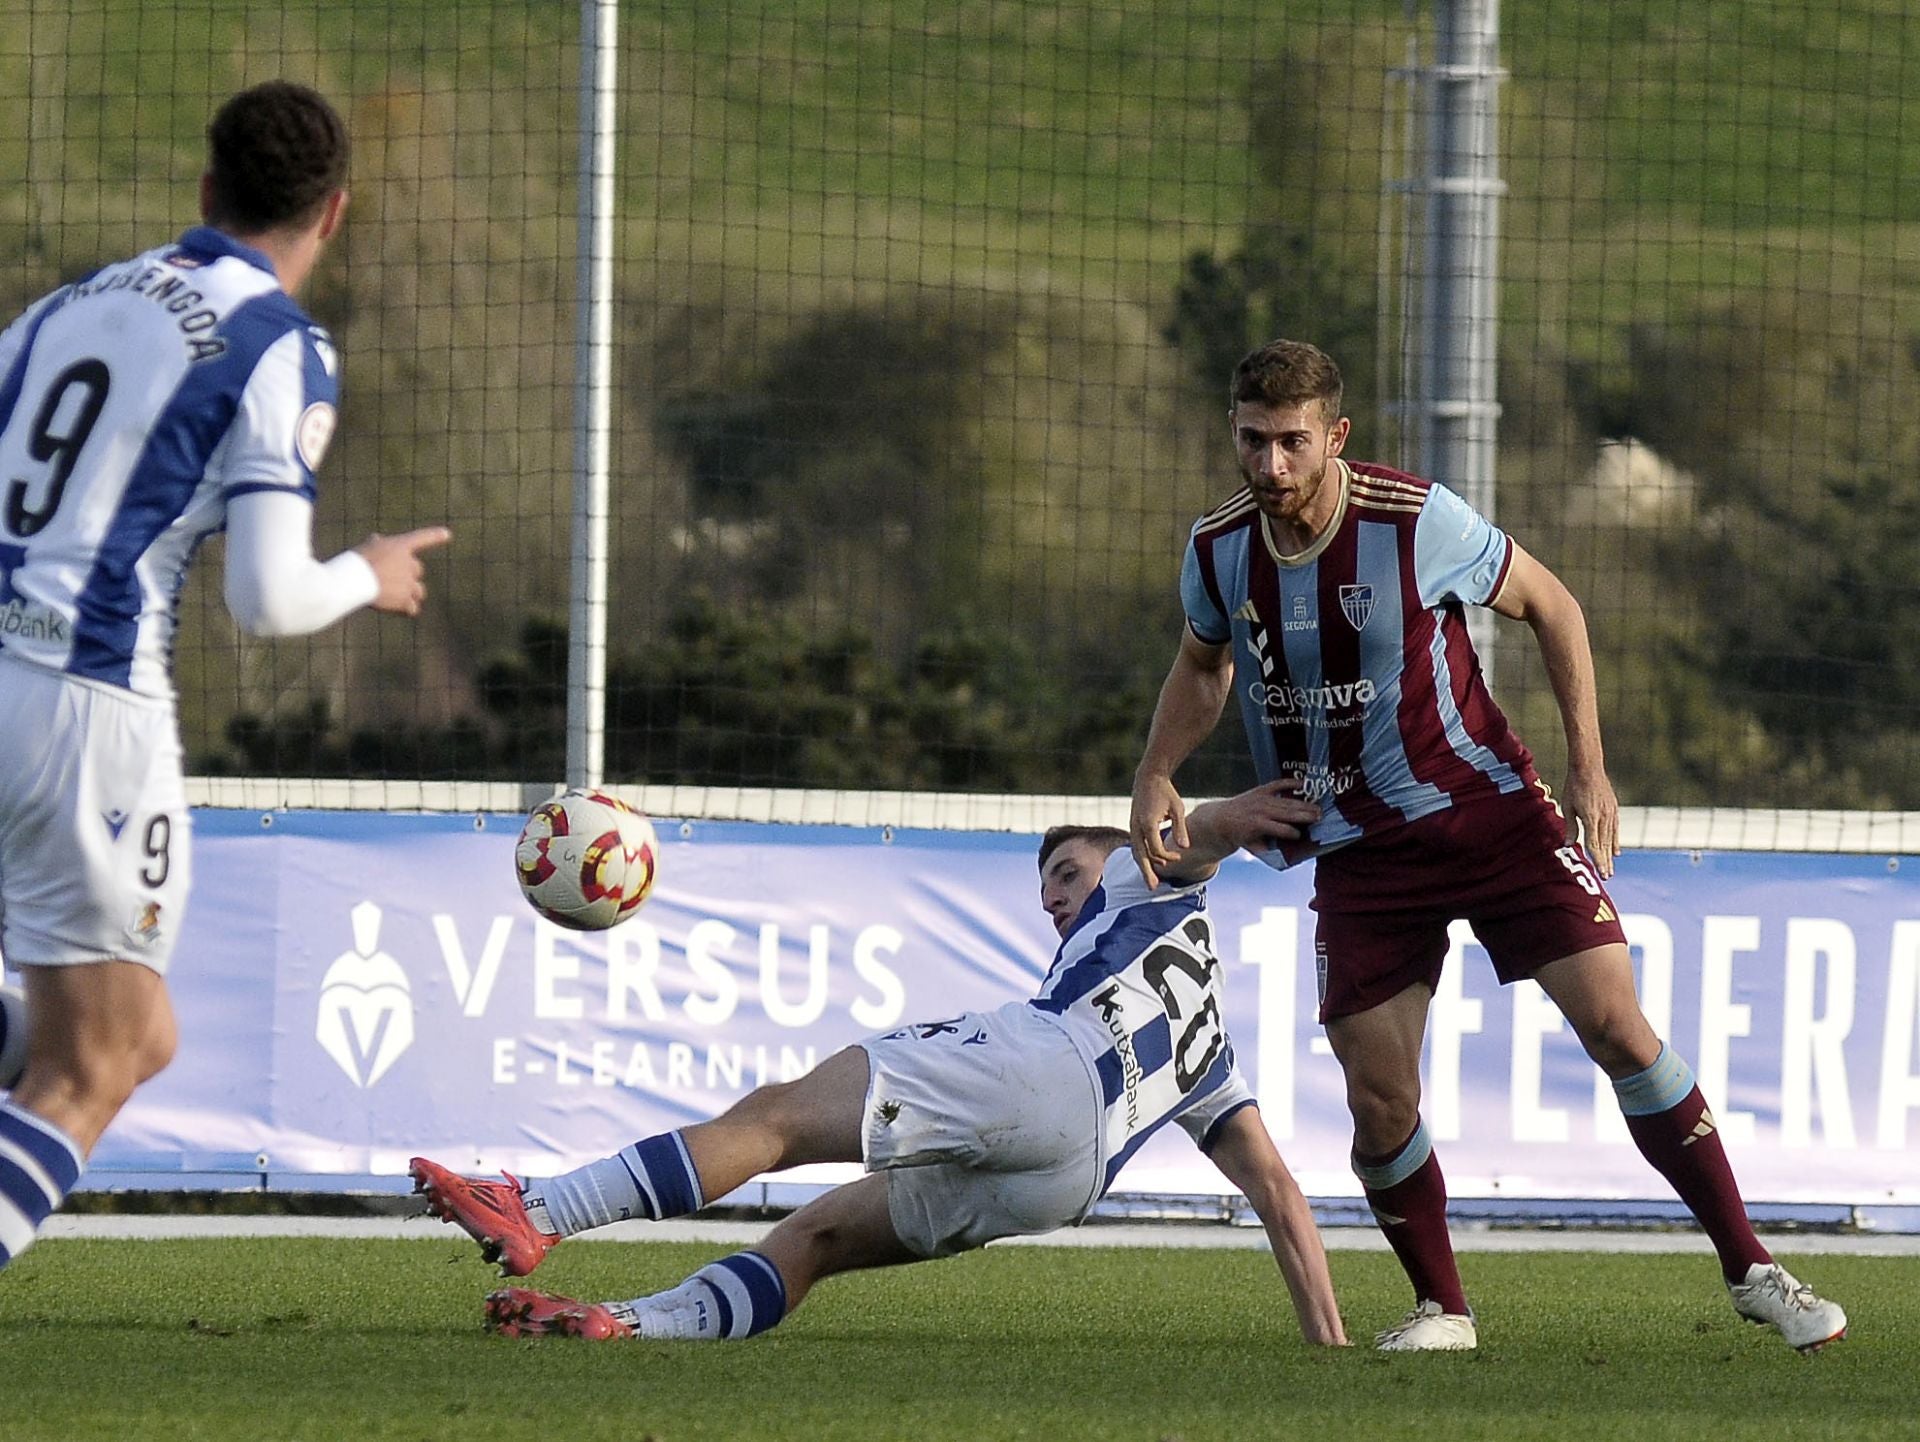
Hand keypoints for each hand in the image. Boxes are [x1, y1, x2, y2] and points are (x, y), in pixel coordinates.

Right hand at [356, 526, 452, 616]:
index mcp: (401, 546)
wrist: (355, 580)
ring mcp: (409, 582)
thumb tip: (378, 540)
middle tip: (391, 578)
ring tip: (397, 595)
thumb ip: (377, 544)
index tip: (447, 534)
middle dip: (409, 574)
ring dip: (412, 593)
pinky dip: (409, 609)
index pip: (422, 538)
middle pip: (418, 570)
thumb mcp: (367, 547)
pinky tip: (402, 610)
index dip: (435, 536)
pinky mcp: (405, 599)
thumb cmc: (357, 561)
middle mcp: (409, 563)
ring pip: (419, 590)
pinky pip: (413, 608)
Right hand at [1129, 770, 1188, 888]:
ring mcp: (1133, 827)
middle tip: (1153, 888)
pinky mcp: (1133, 826)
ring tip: (1150, 883)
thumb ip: (1180, 828)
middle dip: (1147, 872)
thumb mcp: (1177, 808)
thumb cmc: (1165, 792)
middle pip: (1140, 855)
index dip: (1167, 856)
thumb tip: (1184, 848)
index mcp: (1147, 823)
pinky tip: (1148, 867)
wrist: (1148, 777)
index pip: (1155, 849)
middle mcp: (1136, 827)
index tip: (1179, 856)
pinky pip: (1136, 846)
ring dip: (1143, 868)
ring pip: (1136, 853)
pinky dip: (1142, 858)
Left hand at [1200, 777, 1320, 854]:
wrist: (1222, 818)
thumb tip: (1280, 853)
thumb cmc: (1239, 835)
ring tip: (1318, 807)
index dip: (1291, 833)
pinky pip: (1278, 784)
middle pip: (1286, 813)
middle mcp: (1261, 809)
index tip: (1302, 835)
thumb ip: (1264, 849)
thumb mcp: (1250, 845)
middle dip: (1303, 815)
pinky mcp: (1261, 790)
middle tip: (1319, 817)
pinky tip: (1303, 783)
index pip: (1279, 829)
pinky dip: (1291, 783)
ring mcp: (1261, 798)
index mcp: (1257, 825)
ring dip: (1303, 804)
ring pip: (1286, 801)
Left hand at [1562, 766, 1620, 877]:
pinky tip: (1616, 852)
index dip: (1597, 859)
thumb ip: (1570, 827)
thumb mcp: (1568, 807)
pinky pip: (1616, 830)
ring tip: (1610, 869)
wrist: (1589, 768)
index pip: (1594, 844)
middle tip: (1607, 877)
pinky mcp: (1614, 809)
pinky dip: (1615, 842)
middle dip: (1605, 862)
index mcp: (1591, 818)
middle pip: (1605, 845)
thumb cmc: (1574, 787)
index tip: (1600, 872)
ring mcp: (1611, 814)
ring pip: (1611, 839)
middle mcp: (1604, 818)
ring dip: (1610, 855)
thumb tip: (1568, 845)